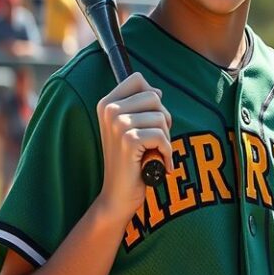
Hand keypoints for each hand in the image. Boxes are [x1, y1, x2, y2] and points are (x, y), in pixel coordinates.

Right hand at [95, 72, 171, 220]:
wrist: (117, 195)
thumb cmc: (131, 161)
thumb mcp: (131, 128)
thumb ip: (140, 106)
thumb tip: (157, 91)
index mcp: (106, 103)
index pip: (138, 79)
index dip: (152, 99)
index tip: (147, 120)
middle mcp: (109, 110)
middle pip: (154, 97)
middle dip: (162, 120)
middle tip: (152, 141)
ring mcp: (117, 125)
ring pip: (161, 117)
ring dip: (165, 138)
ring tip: (152, 152)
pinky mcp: (129, 140)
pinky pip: (162, 136)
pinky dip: (167, 152)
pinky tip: (158, 163)